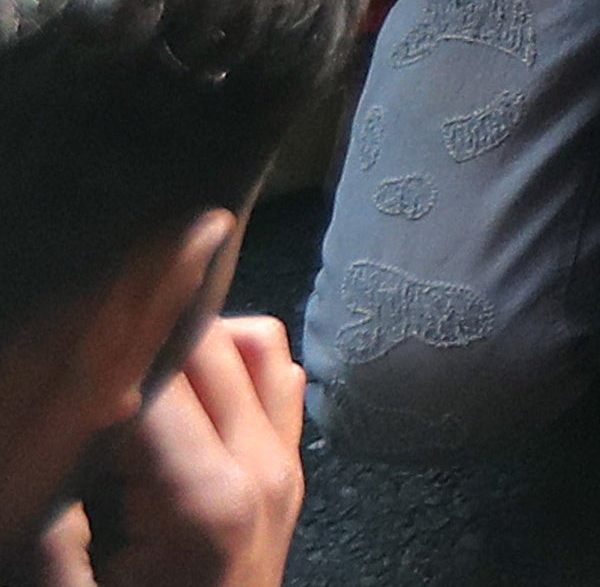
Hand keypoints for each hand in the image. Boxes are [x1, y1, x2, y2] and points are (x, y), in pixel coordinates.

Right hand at [60, 310, 301, 586]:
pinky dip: (229, 364)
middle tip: (82, 397)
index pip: (151, 381)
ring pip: (248, 341)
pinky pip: (273, 374)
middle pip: (204, 343)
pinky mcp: (288, 466)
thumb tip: (41, 437)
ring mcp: (284, 462)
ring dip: (185, 351)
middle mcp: (260, 467)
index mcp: (205, 501)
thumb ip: (49, 527)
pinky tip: (174, 403)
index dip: (94, 371)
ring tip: (123, 398)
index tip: (56, 393)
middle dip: (134, 352)